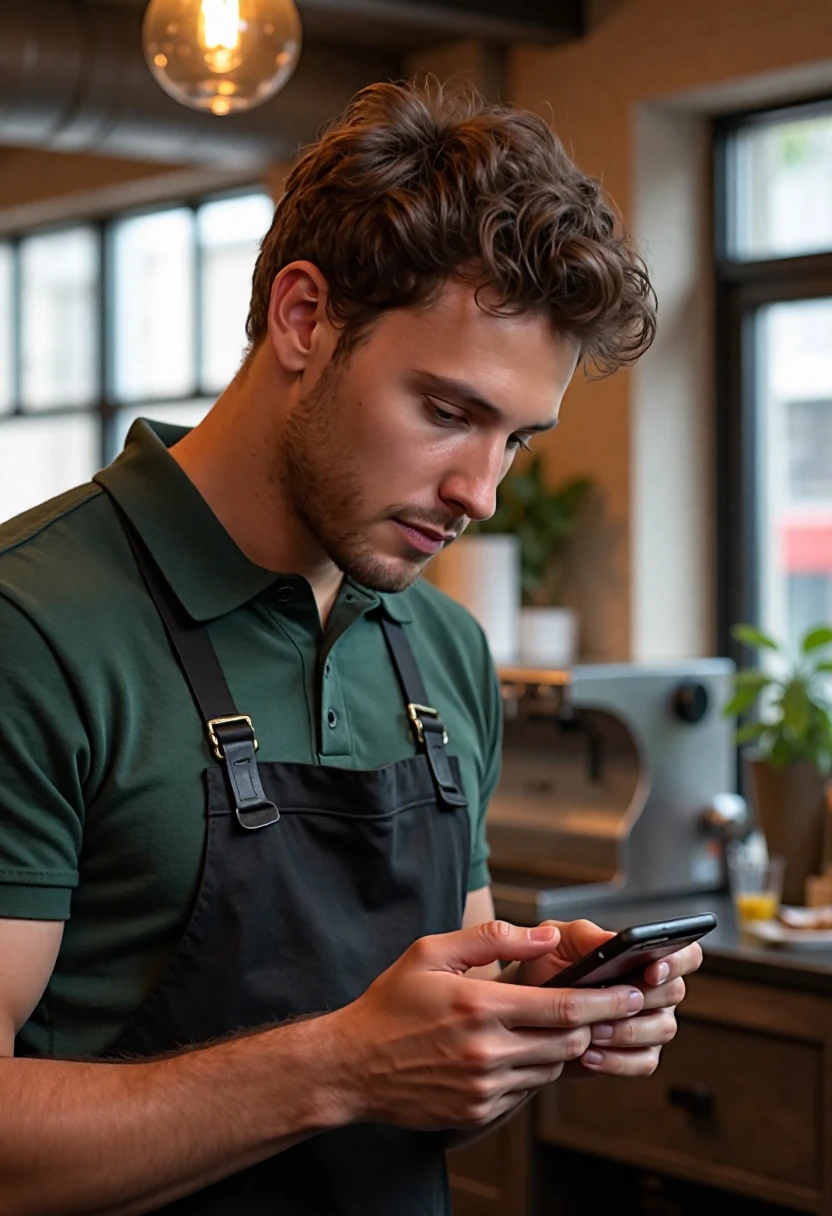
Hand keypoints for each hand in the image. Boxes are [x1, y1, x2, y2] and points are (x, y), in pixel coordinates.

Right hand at [327, 920, 644, 1130]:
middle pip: (568, 1041)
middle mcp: (486, 1050)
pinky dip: (534, 1070)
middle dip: (594, 1024)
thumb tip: (545, 934)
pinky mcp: (478, 1111)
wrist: (352, 1066)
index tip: (631, 992)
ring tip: (561, 1026)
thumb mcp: (432, 951)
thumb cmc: (391, 1003)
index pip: (563, 1007)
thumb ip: (493, 937)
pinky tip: (521, 1051)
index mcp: (479, 1005)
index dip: (605, 1001)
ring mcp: (484, 1087)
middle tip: (606, 1007)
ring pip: (552, 1069)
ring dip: (563, 1047)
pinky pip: (526, 1092)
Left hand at [509, 919, 703, 1079]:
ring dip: (627, 1031)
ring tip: (593, 1031)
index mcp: (645, 956)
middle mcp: (654, 989)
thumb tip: (614, 940)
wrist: (526, 1005)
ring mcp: (650, 1023)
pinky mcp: (637, 1054)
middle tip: (611, 1003)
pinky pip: (644, 1062)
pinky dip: (617, 1060)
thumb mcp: (560, 941)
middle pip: (674, 993)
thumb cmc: (546, 965)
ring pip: (663, 1029)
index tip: (650, 970)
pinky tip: (589, 1054)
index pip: (684, 954)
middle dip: (644, 998)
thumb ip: (587, 935)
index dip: (677, 961)